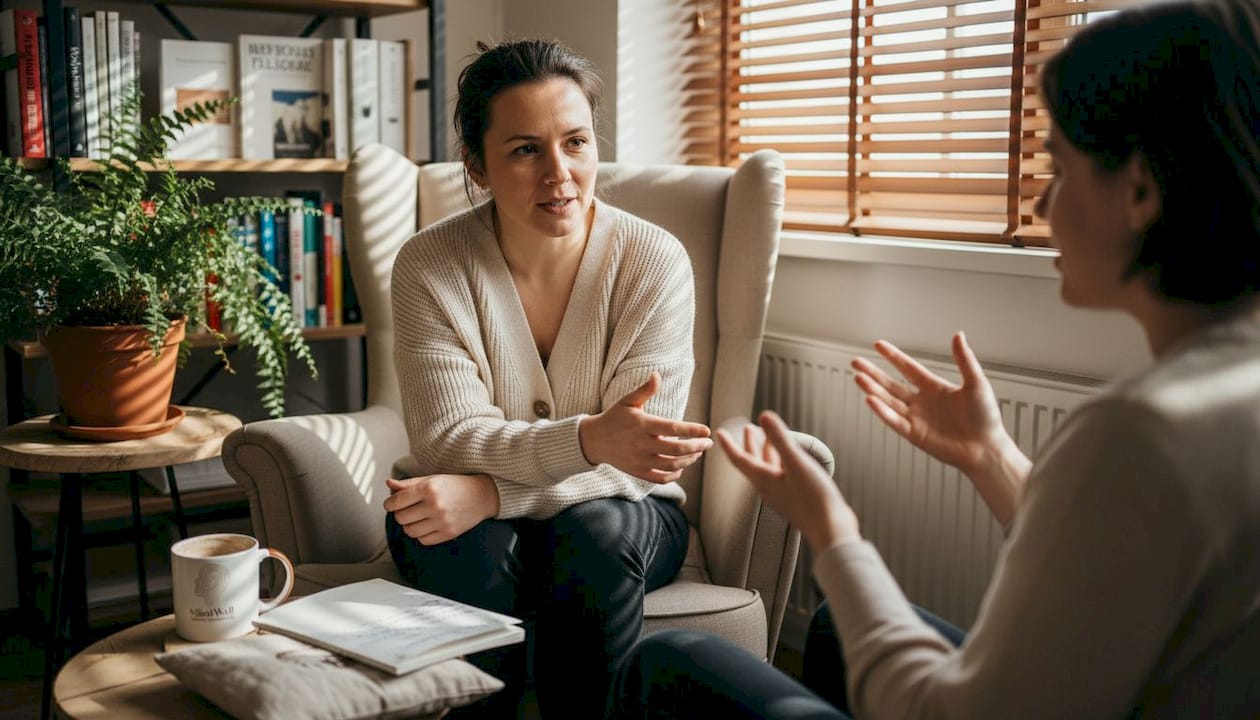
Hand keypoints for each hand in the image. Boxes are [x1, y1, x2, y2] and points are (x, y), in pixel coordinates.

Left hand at [383, 473, 499, 544]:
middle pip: (400, 518)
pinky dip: (421, 535)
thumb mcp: (432, 479)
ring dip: (410, 525)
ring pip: (409, 531)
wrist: (483, 495)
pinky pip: (423, 540)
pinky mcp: (448, 533)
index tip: (392, 504)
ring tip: (418, 518)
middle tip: (407, 509)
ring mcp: (442, 521)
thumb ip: (409, 483)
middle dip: (400, 514)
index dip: (390, 504)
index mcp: (428, 488)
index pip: (396, 502)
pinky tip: (428, 525)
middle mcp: (434, 505)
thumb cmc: (456, 485)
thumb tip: (389, 484)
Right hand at [578, 371, 712, 482]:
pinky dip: (674, 474)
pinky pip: (661, 478)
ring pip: (672, 464)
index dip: (692, 430)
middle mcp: (643, 444)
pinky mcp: (638, 472)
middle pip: (677, 449)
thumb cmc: (614, 417)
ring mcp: (640, 460)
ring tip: (697, 453)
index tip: (707, 430)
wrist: (594, 441)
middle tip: (708, 443)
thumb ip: (644, 390)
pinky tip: (681, 466)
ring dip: (689, 460)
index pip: (673, 428)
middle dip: (697, 447)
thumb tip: (657, 375)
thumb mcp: (627, 401)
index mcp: (643, 425)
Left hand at [716, 410, 858, 552]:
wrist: (830, 529)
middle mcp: (768, 487)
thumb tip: (763, 416)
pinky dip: (780, 461)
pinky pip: (781, 475)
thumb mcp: (796, 462)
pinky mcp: (794, 498)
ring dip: (766, 451)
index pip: (740, 459)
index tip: (719, 432)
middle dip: (750, 444)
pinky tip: (788, 458)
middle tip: (747, 427)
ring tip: (767, 437)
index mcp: (763, 479)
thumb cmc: (813, 497)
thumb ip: (779, 439)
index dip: (729, 445)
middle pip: (753, 462)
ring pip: (768, 468)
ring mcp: (781, 494)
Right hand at [852, 332, 1029, 527]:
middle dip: (873, 373)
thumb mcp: (976, 383)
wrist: (986, 449)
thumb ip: (964, 360)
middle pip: (892, 384)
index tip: (878, 345)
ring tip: (858, 377)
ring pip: (889, 401)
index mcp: (935, 387)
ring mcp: (916, 418)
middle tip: (856, 362)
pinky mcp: (914, 434)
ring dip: (873, 389)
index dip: (893, 356)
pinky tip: (870, 399)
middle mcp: (922, 402)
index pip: (908, 368)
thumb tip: (958, 335)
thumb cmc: (986, 418)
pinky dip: (882, 411)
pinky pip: (894, 420)